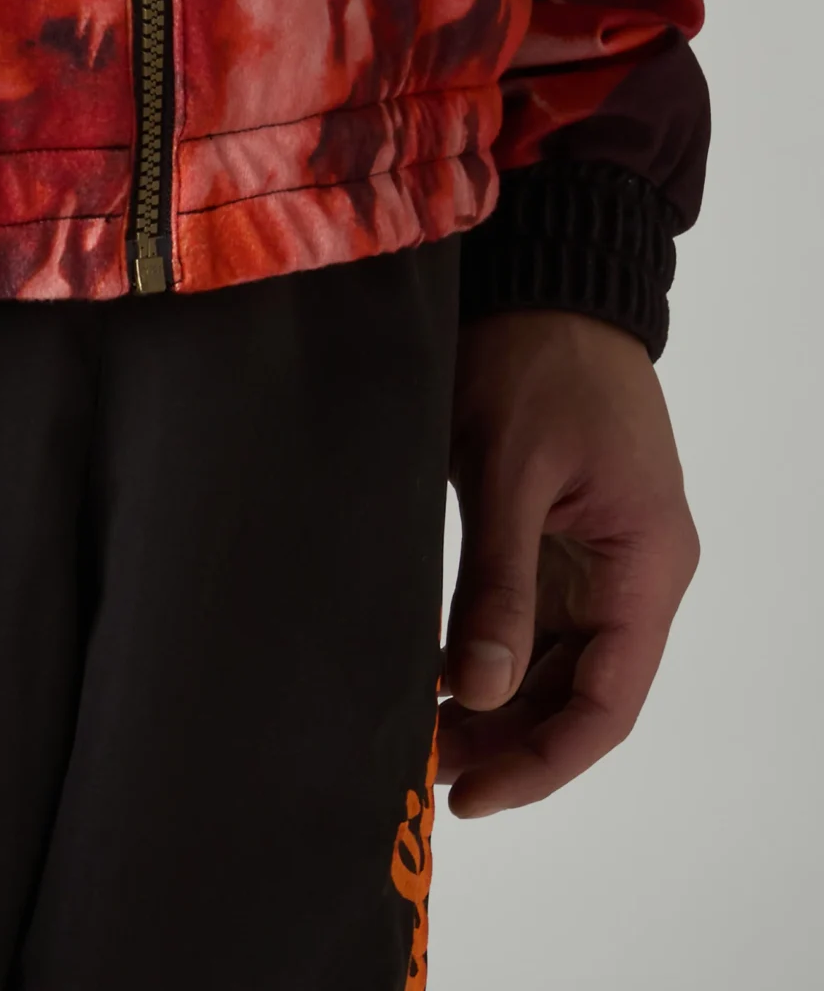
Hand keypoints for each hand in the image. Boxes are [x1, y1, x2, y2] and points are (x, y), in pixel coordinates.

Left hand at [440, 310, 697, 817]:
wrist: (547, 277)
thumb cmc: (538, 356)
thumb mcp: (509, 469)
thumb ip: (498, 583)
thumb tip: (476, 689)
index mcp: (648, 564)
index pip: (606, 702)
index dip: (542, 762)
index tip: (473, 794)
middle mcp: (635, 571)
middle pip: (581, 692)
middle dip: (508, 740)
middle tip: (426, 771)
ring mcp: (600, 552)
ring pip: (555, 661)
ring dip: (496, 701)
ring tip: (422, 735)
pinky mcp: (561, 529)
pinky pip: (536, 615)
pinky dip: (491, 649)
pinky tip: (436, 671)